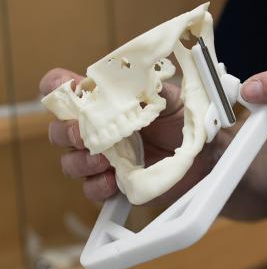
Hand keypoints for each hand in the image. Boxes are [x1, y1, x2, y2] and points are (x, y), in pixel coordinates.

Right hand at [40, 68, 216, 204]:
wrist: (205, 153)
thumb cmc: (185, 121)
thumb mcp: (168, 97)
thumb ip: (143, 88)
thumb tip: (125, 80)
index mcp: (106, 103)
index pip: (67, 90)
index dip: (58, 87)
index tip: (63, 87)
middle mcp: (99, 130)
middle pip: (59, 131)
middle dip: (66, 132)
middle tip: (82, 134)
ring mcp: (104, 158)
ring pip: (71, 162)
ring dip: (81, 162)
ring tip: (102, 160)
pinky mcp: (115, 183)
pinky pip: (92, 189)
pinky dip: (98, 185)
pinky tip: (113, 180)